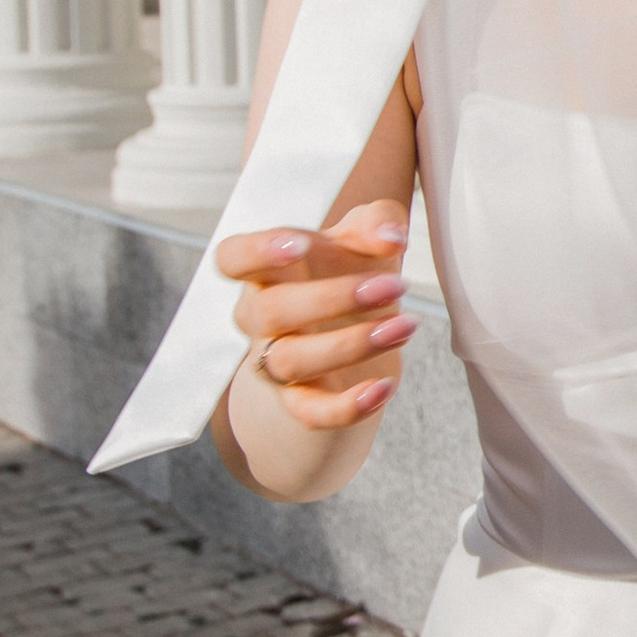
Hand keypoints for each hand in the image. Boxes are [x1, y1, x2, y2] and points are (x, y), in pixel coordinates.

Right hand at [217, 201, 413, 431]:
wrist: (347, 341)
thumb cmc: (347, 276)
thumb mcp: (363, 243)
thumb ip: (377, 223)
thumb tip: (390, 236)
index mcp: (268, 271)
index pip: (233, 258)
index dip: (256, 251)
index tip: (301, 243)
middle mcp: (261, 318)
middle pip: (270, 309)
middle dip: (333, 298)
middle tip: (393, 287)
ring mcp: (276, 362)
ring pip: (292, 359)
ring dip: (350, 345)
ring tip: (403, 326)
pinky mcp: (300, 402)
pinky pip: (310, 412)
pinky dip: (346, 406)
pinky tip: (383, 388)